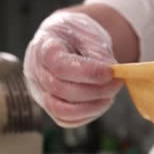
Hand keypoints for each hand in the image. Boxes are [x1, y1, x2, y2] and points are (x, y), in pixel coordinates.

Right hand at [24, 11, 121, 126]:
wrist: (68, 42)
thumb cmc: (77, 36)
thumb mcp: (88, 34)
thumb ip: (98, 53)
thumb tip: (112, 72)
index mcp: (43, 48)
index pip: (61, 66)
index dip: (89, 73)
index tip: (111, 72)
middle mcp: (36, 73)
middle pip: (61, 90)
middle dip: (95, 91)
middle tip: (117, 83)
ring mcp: (41, 93)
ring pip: (62, 111)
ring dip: (91, 107)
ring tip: (110, 95)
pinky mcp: (52, 108)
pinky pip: (68, 120)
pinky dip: (88, 115)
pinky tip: (101, 102)